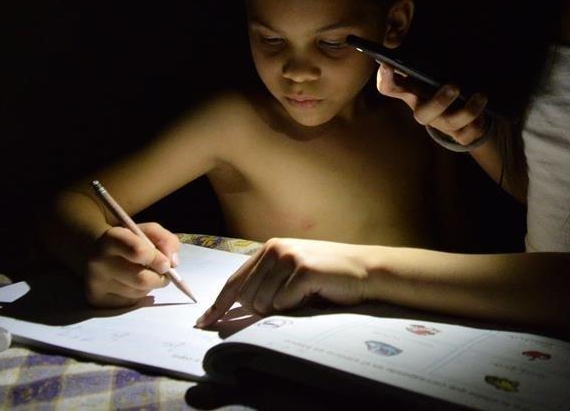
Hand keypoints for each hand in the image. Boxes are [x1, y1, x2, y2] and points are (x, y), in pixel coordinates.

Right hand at [85, 222, 180, 307]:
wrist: (94, 251)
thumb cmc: (128, 240)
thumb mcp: (147, 231)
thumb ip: (166, 240)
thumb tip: (173, 263)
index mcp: (111, 238)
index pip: (138, 252)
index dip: (158, 259)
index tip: (166, 264)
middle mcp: (99, 261)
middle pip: (141, 279)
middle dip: (159, 278)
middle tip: (163, 273)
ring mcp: (95, 282)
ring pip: (138, 293)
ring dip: (149, 286)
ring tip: (142, 274)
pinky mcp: (96, 299)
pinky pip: (130, 303)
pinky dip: (138, 295)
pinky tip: (130, 284)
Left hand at [195, 238, 369, 327]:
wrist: (365, 270)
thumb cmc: (329, 276)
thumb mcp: (292, 273)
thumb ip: (267, 282)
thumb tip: (238, 306)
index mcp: (269, 248)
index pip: (235, 280)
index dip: (218, 304)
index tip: (204, 322)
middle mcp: (275, 248)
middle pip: (247, 297)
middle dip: (262, 310)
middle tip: (291, 301)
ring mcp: (289, 257)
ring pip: (263, 303)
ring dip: (282, 308)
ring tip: (304, 296)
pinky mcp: (303, 270)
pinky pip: (284, 304)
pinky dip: (296, 306)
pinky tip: (313, 293)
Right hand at [375, 63, 491, 147]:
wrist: (468, 111)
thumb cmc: (445, 82)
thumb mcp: (435, 67)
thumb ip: (427, 53)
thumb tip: (419, 28)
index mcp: (413, 92)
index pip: (389, 88)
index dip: (385, 78)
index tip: (387, 64)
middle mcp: (424, 110)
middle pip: (422, 114)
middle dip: (439, 102)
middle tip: (454, 86)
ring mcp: (441, 125)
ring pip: (450, 124)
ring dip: (467, 111)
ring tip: (481, 96)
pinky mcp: (460, 136)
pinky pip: (468, 134)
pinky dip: (478, 122)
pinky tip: (486, 108)